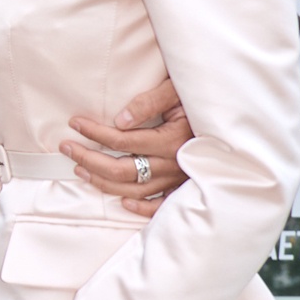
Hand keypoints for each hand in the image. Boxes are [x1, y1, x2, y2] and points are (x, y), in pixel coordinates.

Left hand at [63, 77, 192, 217]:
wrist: (232, 115)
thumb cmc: (199, 98)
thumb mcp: (176, 91)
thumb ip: (148, 102)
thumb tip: (119, 120)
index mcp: (172, 140)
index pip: (122, 141)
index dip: (94, 132)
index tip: (75, 123)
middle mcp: (174, 164)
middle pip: (122, 170)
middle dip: (88, 159)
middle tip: (66, 148)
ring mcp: (179, 179)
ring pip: (134, 190)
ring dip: (103, 182)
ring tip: (80, 169)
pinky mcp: (184, 187)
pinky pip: (160, 206)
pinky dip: (140, 208)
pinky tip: (122, 202)